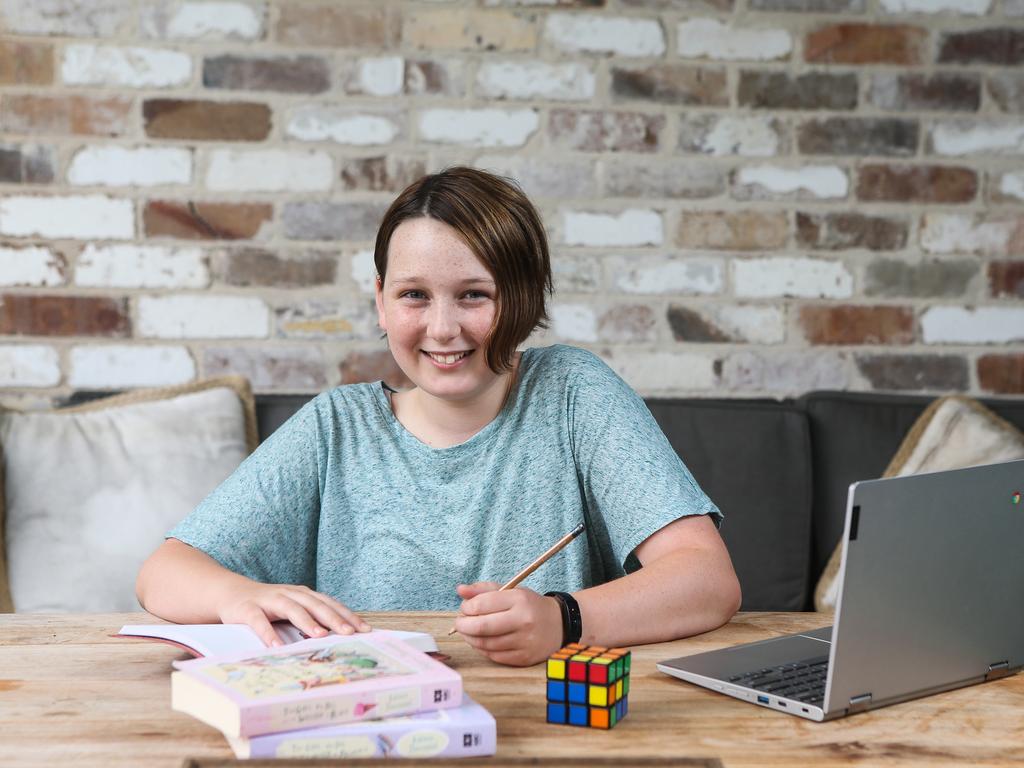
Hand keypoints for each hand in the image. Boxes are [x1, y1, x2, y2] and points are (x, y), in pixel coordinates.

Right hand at [218, 581, 369, 647]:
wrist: (230, 593)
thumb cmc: (268, 606)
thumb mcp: (292, 610)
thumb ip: (311, 619)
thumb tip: (339, 639)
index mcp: (304, 595)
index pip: (330, 604)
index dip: (348, 615)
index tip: (365, 629)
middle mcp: (290, 594)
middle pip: (316, 604)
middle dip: (334, 618)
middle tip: (350, 633)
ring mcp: (269, 600)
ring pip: (292, 608)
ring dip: (307, 622)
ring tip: (320, 636)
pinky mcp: (248, 609)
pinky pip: (259, 621)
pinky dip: (268, 633)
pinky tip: (276, 647)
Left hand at [453, 582, 563, 665]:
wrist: (559, 624)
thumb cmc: (530, 606)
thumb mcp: (511, 591)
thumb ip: (483, 590)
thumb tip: (460, 590)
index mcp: (519, 600)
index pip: (482, 604)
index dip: (467, 607)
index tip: (465, 608)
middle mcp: (523, 621)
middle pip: (481, 627)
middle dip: (463, 625)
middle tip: (460, 623)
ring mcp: (524, 641)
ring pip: (485, 644)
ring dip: (470, 638)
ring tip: (469, 631)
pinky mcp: (524, 658)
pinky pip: (494, 656)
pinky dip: (483, 649)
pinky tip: (482, 641)